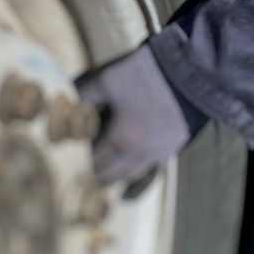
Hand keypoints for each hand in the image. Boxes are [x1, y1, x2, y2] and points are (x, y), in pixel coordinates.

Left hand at [77, 43, 195, 184]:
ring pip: (134, 173)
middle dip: (97, 177)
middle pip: (113, 173)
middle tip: (83, 180)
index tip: (70, 167)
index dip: (80, 165)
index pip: (95, 161)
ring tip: (107, 177)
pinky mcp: (175, 144)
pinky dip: (141, 167)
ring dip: (118, 177)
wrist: (190, 72)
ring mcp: (159, 151)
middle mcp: (139, 153)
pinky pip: (154, 165)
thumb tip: (63, 100)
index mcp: (120, 140)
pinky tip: (137, 165)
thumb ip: (83, 94)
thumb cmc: (146, 75)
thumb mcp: (108, 80)